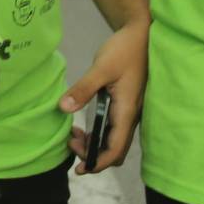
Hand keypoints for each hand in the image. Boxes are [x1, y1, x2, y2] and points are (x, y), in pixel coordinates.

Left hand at [61, 17, 146, 173]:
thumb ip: (83, 89)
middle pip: (116, 150)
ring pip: (114, 140)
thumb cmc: (124, 51)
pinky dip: (99, 134)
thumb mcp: (101, 68)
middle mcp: (130, 116)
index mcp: (126, 112)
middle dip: (94, 155)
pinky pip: (113, 129)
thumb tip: (63, 109)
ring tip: (73, 134)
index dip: (98, 162)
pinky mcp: (125, 105)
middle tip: (71, 142)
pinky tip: (83, 124)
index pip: (115, 149)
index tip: (79, 167)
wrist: (141, 35)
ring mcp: (129, 111)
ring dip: (95, 144)